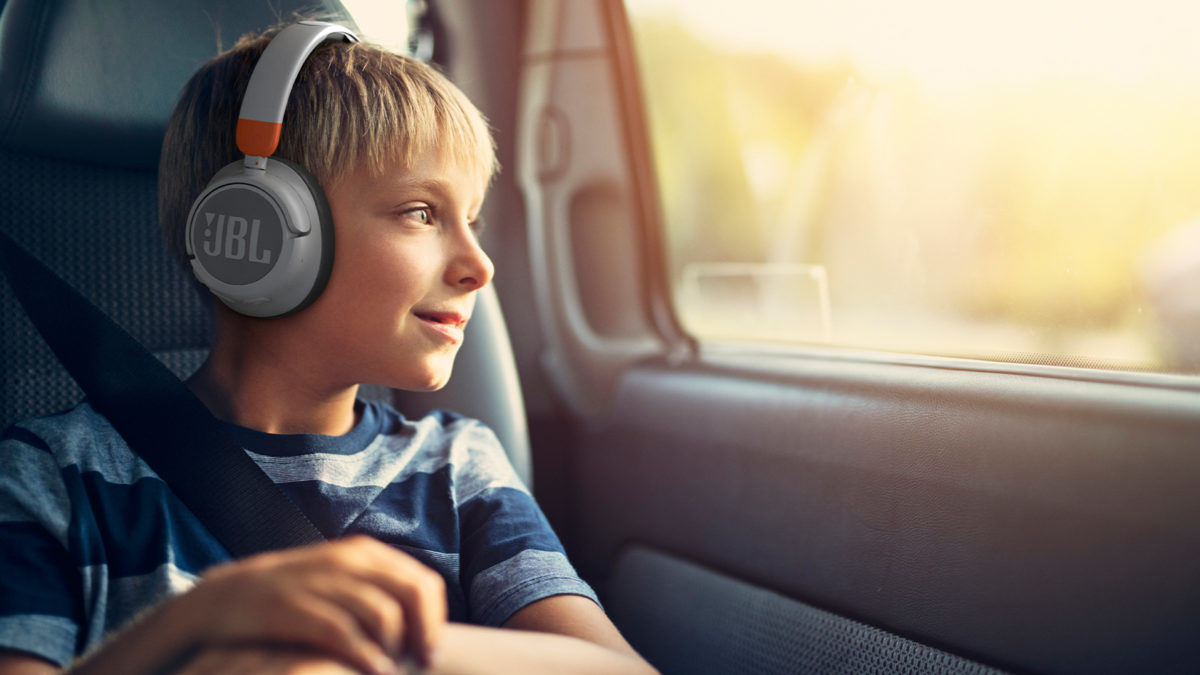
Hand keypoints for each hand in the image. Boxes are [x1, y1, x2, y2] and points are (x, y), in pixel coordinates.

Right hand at [180, 535, 445, 673]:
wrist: (224, 598)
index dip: (436, 620)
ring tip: (393, 672)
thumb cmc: (295, 599)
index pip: (424, 583)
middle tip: (422, 664)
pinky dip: (364, 656)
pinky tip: (372, 672)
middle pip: (412, 595)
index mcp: (364, 554)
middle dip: (425, 634)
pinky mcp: (291, 607)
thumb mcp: (341, 582)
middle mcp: (347, 561)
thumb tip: (426, 629)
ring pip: (383, 614)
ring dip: (396, 650)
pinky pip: (341, 632)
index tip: (431, 652)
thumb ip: (379, 593)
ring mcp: (319, 582)